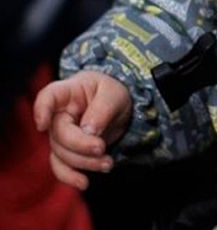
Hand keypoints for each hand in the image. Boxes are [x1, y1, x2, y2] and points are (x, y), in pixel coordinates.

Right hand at [33, 71, 133, 189]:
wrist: (117, 106)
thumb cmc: (111, 94)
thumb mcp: (114, 94)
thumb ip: (102, 110)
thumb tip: (89, 130)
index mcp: (67, 93)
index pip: (48, 97)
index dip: (41, 110)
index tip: (42, 125)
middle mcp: (58, 115)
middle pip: (58, 134)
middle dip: (80, 145)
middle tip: (101, 148)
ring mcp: (60, 135)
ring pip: (62, 154)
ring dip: (84, 163)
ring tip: (107, 163)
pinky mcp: (67, 152)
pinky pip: (62, 167)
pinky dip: (71, 177)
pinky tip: (84, 183)